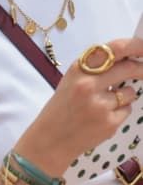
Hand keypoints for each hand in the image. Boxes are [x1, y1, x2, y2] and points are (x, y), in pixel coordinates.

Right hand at [18, 37, 142, 174]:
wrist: (51, 138)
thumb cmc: (62, 107)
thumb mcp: (71, 81)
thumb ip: (95, 70)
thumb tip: (128, 60)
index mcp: (78, 69)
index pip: (113, 49)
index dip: (135, 46)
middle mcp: (88, 83)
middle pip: (128, 68)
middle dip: (141, 69)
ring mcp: (100, 104)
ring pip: (130, 92)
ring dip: (125, 96)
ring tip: (105, 104)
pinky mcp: (110, 122)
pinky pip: (126, 110)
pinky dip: (119, 112)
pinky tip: (102, 117)